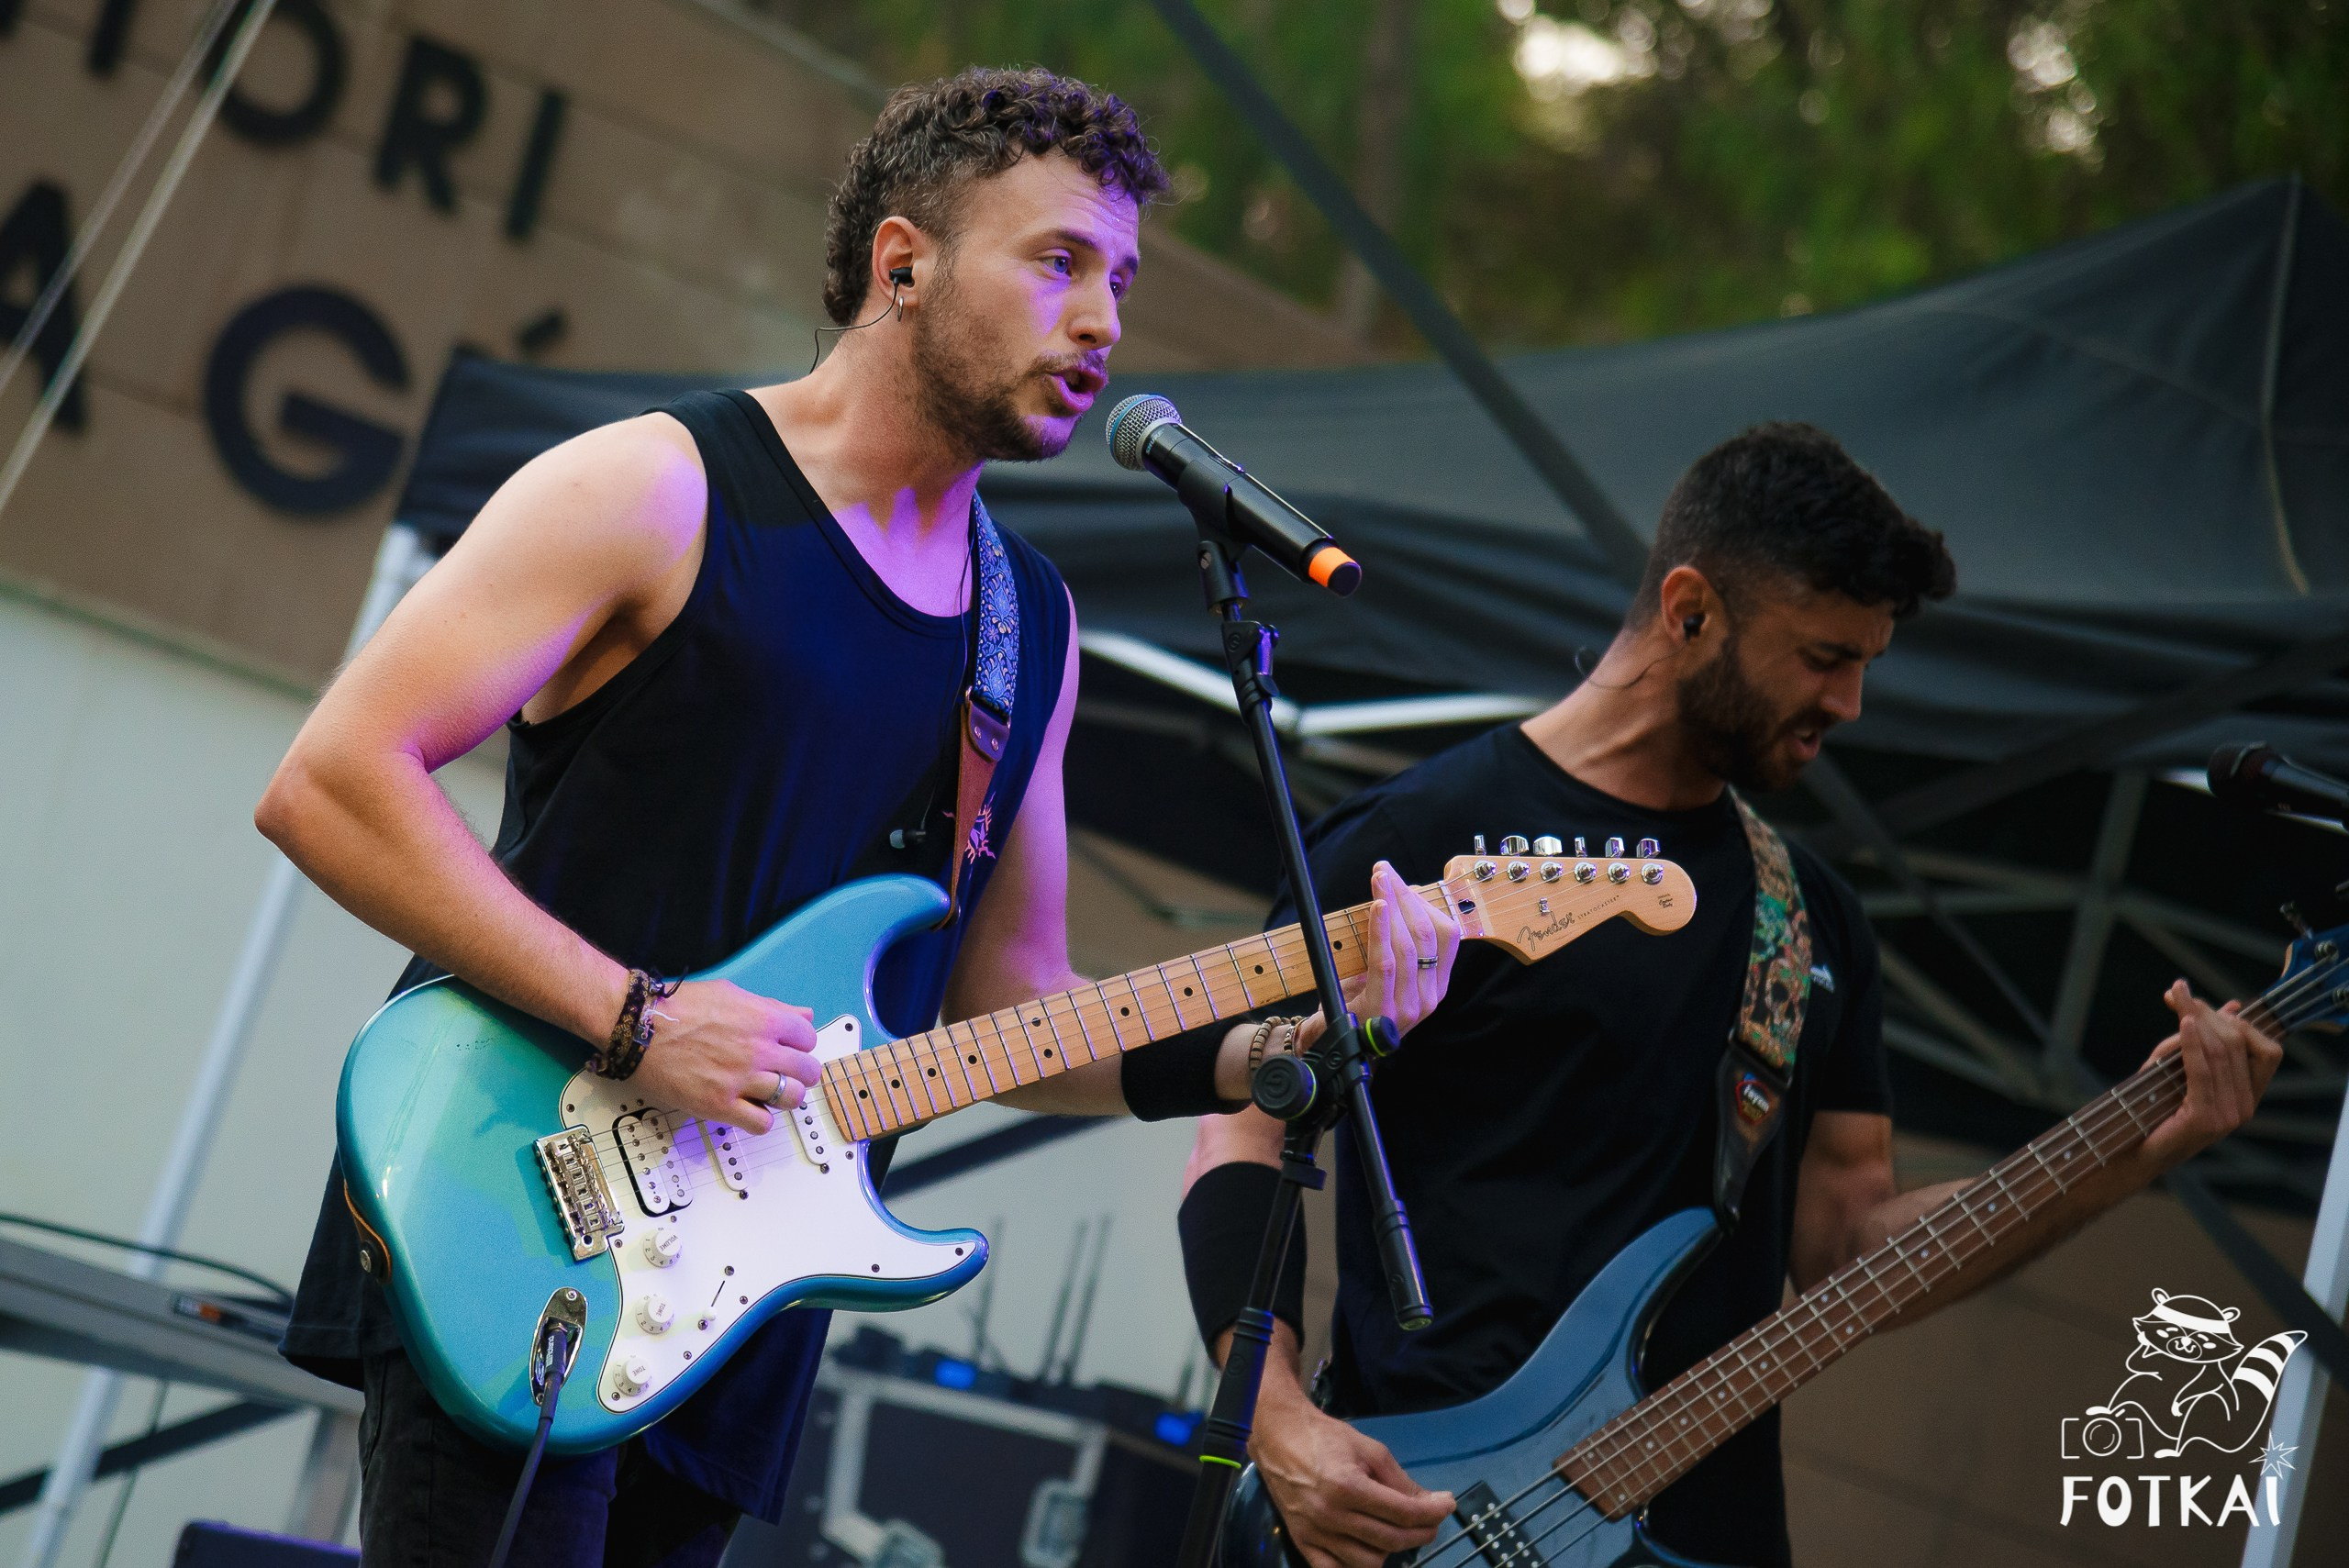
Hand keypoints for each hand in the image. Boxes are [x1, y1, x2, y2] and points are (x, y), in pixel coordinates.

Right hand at [625, 978, 819, 1132]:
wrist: (638, 1026)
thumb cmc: (680, 1006)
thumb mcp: (732, 994)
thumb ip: (772, 1007)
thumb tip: (804, 1015)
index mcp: (764, 1019)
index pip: (808, 1038)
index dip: (800, 1044)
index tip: (788, 1049)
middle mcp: (758, 1050)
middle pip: (807, 1071)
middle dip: (800, 1073)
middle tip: (783, 1073)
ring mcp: (740, 1080)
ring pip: (791, 1098)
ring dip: (785, 1097)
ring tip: (769, 1093)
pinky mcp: (718, 1105)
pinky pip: (760, 1123)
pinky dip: (760, 1119)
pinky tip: (748, 1109)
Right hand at [1253, 1378, 1452, 1567]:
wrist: (1279, 1438)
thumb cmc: (1326, 1438)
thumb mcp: (1369, 1448)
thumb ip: (1400, 1480)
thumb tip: (1429, 1503)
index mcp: (1347, 1486)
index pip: (1403, 1512)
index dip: (1433, 1511)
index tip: (1447, 1505)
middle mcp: (1331, 1515)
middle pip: (1391, 1539)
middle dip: (1421, 1532)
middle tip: (1430, 1520)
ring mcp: (1315, 1533)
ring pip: (1368, 1563)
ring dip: (1391, 1550)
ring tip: (1397, 1532)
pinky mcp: (1302, 1543)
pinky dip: (1357, 1566)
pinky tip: (1370, 1550)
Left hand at [1305, 860, 1459, 1051]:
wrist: (1330, 1045)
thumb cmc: (1355, 1001)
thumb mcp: (1383, 967)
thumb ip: (1396, 938)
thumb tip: (1399, 893)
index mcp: (1437, 984)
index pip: (1447, 934)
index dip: (1423, 901)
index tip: (1398, 878)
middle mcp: (1431, 997)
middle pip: (1427, 933)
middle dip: (1405, 896)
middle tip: (1383, 871)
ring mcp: (1411, 1006)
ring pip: (1410, 944)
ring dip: (1393, 905)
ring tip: (1379, 880)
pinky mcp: (1386, 1010)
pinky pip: (1388, 962)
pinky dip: (1383, 931)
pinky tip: (1378, 907)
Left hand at [2137, 981, 2282, 1167]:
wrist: (2134, 1152)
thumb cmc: (2154, 1108)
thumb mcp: (2180, 1067)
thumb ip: (2202, 1040)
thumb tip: (2230, 1006)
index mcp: (2247, 1095)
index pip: (2266, 1050)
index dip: (2240, 1021)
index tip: (2202, 1003)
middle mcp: (2245, 1106)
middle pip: (2238, 1044)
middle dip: (2208, 1012)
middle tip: (2179, 993)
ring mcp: (2229, 1115)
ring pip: (2222, 1052)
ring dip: (2197, 1019)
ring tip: (2177, 998)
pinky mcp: (2206, 1118)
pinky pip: (2203, 1071)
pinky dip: (2193, 1042)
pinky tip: (2185, 1022)